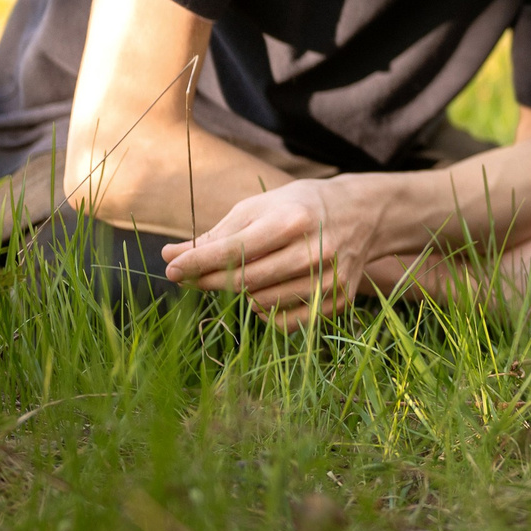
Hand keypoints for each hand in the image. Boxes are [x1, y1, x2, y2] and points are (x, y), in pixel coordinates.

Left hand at [160, 176, 379, 326]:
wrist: (361, 214)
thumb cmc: (299, 207)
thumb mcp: (259, 208)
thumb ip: (216, 234)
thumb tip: (170, 256)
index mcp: (293, 219)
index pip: (233, 249)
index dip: (196, 262)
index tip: (171, 268)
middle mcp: (315, 249)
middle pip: (244, 280)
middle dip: (208, 281)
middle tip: (190, 278)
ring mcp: (329, 278)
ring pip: (262, 303)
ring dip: (240, 295)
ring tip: (239, 278)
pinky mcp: (338, 299)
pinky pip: (286, 324)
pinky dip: (266, 314)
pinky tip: (265, 294)